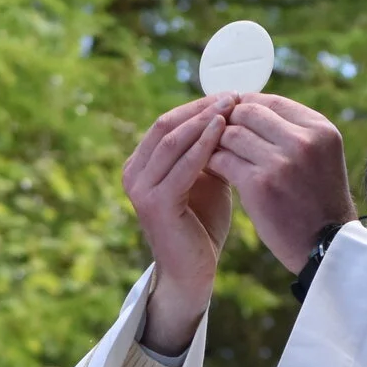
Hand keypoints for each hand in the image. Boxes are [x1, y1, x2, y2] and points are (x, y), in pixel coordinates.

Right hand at [122, 94, 235, 351]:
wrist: (194, 273)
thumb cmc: (201, 226)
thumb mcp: (205, 178)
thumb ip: (208, 150)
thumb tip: (229, 113)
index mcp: (141, 164)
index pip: (167, 122)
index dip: (197, 105)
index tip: (229, 93)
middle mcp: (133, 172)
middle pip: (167, 125)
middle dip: (201, 107)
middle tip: (232, 94)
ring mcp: (140, 188)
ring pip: (173, 140)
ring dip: (204, 120)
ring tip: (232, 106)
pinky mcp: (155, 203)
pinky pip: (182, 166)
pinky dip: (203, 145)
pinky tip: (224, 131)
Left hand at [208, 94, 359, 271]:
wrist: (324, 247)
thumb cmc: (318, 202)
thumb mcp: (320, 156)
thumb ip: (292, 131)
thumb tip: (249, 106)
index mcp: (320, 129)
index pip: (272, 101)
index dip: (246, 105)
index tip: (232, 116)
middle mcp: (303, 141)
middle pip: (248, 112)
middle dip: (228, 121)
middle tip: (216, 135)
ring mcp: (281, 162)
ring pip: (230, 134)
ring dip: (216, 142)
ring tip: (212, 153)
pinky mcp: (260, 184)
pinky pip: (222, 160)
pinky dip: (212, 162)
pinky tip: (210, 170)